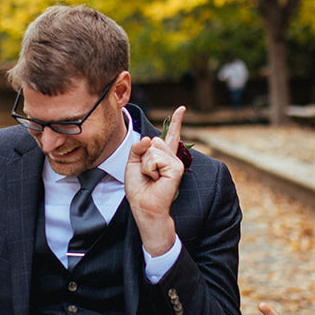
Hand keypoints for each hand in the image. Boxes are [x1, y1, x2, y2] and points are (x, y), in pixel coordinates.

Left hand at [125, 105, 185, 253]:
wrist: (144, 206)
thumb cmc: (139, 188)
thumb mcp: (133, 164)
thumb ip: (138, 148)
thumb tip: (148, 139)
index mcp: (163, 156)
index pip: (170, 135)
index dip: (176, 121)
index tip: (181, 108)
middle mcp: (172, 157)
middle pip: (152, 140)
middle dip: (142, 156)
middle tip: (147, 174)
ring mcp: (176, 162)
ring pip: (152, 148)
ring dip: (145, 164)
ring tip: (151, 178)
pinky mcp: (176, 168)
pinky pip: (155, 158)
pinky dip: (149, 169)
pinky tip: (155, 179)